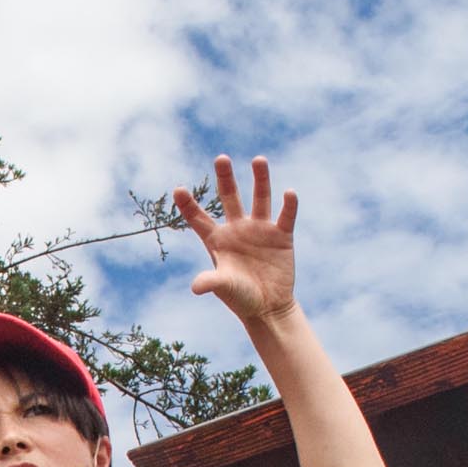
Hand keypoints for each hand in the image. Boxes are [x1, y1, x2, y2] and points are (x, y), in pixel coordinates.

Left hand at [169, 156, 299, 331]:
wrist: (269, 308)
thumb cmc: (241, 298)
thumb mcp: (225, 288)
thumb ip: (212, 282)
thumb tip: (196, 287)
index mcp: (217, 240)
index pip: (198, 218)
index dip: (188, 204)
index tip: (178, 189)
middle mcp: (237, 229)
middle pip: (229, 197)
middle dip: (225, 178)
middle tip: (221, 158)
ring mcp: (260, 229)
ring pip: (260, 198)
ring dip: (260, 179)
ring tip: (258, 160)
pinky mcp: (281, 235)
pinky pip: (286, 216)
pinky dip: (289, 205)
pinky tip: (289, 193)